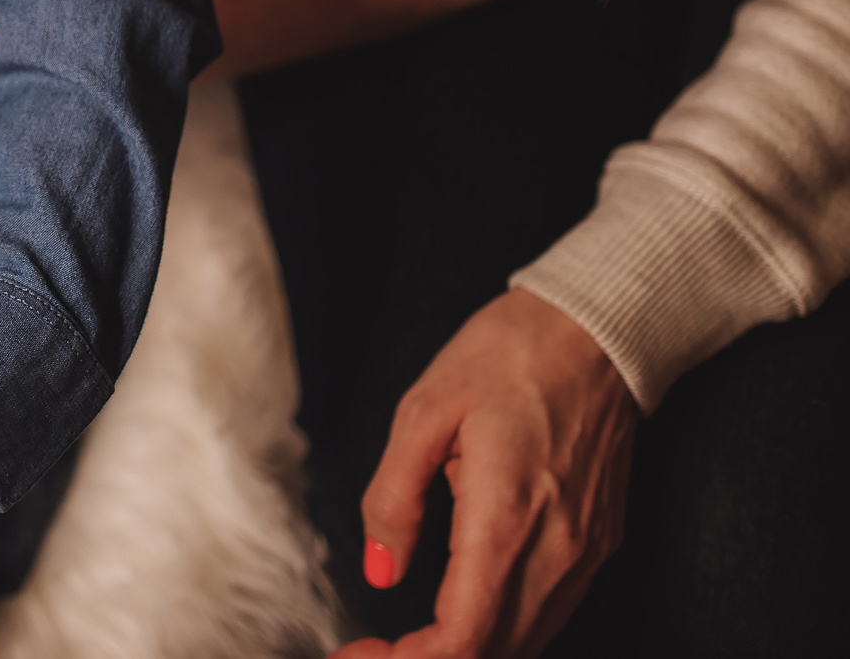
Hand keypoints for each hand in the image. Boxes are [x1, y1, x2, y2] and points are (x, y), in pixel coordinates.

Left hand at [334, 289, 639, 658]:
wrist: (597, 330)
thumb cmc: (507, 357)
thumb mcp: (424, 410)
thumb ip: (395, 497)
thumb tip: (380, 571)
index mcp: (508, 517)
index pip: (463, 637)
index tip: (356, 652)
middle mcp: (558, 550)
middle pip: (496, 652)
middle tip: (368, 649)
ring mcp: (588, 552)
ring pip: (527, 642)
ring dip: (466, 651)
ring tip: (401, 640)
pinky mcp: (600, 544)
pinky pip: (550, 614)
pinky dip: (501, 632)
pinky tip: (457, 612)